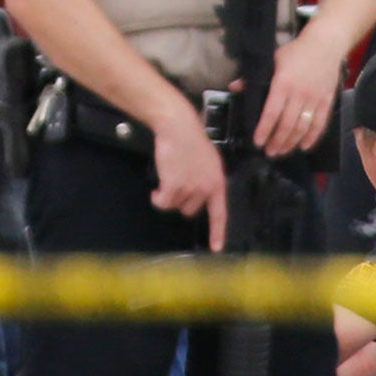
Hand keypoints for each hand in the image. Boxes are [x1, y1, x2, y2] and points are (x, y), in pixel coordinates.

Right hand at [150, 102, 226, 250]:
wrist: (178, 127)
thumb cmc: (191, 139)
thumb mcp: (208, 161)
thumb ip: (207, 179)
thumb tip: (200, 194)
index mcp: (218, 182)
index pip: (220, 213)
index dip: (218, 232)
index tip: (216, 248)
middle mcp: (206, 188)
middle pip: (190, 209)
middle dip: (181, 199)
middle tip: (176, 182)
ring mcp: (190, 188)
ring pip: (175, 205)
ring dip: (168, 195)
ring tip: (167, 177)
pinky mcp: (174, 186)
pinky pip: (162, 203)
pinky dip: (157, 198)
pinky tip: (156, 189)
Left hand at [250, 29, 347, 157]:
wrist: (325, 45)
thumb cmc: (296, 52)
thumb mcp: (272, 60)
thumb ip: (254, 77)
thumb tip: (234, 87)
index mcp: (283, 84)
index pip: (271, 112)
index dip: (264, 129)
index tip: (258, 142)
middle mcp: (299, 94)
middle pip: (287, 124)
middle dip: (277, 141)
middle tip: (269, 152)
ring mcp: (315, 99)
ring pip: (302, 127)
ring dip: (291, 142)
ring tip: (282, 151)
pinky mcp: (327, 101)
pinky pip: (320, 124)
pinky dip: (312, 137)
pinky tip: (304, 146)